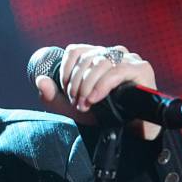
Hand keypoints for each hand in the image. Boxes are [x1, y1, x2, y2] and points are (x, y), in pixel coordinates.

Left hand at [34, 43, 161, 139]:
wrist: (130, 130)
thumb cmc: (102, 115)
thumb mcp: (71, 107)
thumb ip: (52, 96)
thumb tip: (40, 80)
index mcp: (97, 56)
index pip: (75, 50)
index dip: (66, 69)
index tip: (65, 91)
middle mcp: (113, 53)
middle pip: (86, 58)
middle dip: (76, 83)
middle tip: (76, 102)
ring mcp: (129, 59)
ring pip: (99, 63)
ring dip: (87, 86)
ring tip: (85, 104)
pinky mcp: (141, 69)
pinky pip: (116, 71)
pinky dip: (101, 86)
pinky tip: (95, 99)